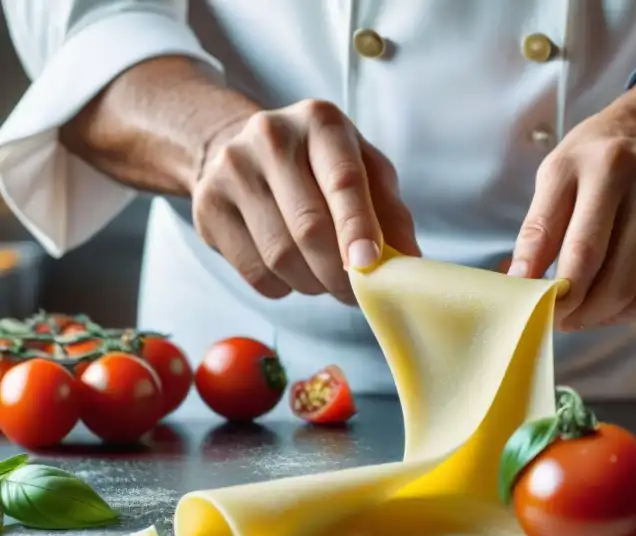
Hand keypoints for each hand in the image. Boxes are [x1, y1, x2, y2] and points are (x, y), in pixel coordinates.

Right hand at [191, 99, 418, 303]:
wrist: (240, 149)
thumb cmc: (319, 166)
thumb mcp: (365, 171)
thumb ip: (391, 213)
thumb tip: (408, 262)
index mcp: (321, 122)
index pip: (342, 181)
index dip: (358, 228)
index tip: (369, 264)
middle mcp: (271, 137)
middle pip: (309, 227)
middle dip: (340, 273)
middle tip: (356, 292)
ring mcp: (232, 171)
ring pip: (281, 256)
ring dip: (313, 284)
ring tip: (326, 279)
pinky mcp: (208, 207)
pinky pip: (254, 271)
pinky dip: (284, 287)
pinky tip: (293, 273)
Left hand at [509, 73, 635, 330]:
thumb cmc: (597, 155)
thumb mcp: (556, 174)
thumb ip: (536, 230)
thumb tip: (520, 283)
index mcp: (608, 168)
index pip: (585, 252)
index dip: (562, 295)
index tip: (544, 311)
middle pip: (620, 282)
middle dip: (585, 313)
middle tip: (564, 318)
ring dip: (614, 317)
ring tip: (591, 309)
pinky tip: (625, 302)